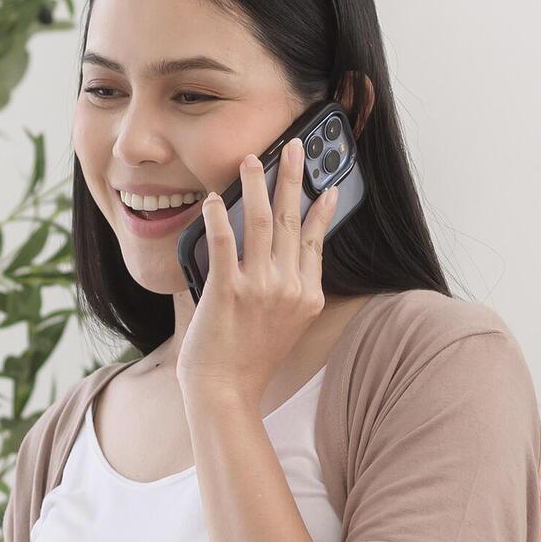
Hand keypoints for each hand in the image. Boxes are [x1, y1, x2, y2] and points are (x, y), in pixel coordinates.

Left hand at [173, 137, 336, 414]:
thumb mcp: (283, 326)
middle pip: (292, 220)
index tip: (326, 188)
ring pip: (262, 221)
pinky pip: (224, 241)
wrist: (226, 394)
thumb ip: (283, 290)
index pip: (314, 241)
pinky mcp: (228, 290)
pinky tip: (214, 199)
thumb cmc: (247, 363)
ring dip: (257, 184)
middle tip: (294, 147)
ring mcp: (260, 287)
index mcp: (306, 296)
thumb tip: (273, 257)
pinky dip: (219, 216)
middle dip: (294, 178)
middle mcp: (289, 287)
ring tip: (251, 160)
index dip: (319, 210)